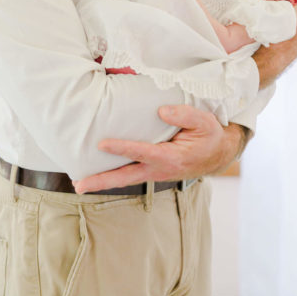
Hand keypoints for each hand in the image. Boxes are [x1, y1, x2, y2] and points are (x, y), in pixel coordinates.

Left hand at [73, 106, 244, 193]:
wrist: (218, 154)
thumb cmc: (209, 136)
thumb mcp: (204, 121)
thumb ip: (184, 115)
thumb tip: (161, 110)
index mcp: (172, 157)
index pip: (141, 152)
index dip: (121, 148)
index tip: (101, 143)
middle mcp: (160, 169)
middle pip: (126, 177)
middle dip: (102, 181)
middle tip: (79, 185)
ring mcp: (155, 173)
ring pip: (125, 178)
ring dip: (103, 181)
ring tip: (79, 182)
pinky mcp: (152, 171)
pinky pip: (130, 174)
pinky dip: (113, 175)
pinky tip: (97, 171)